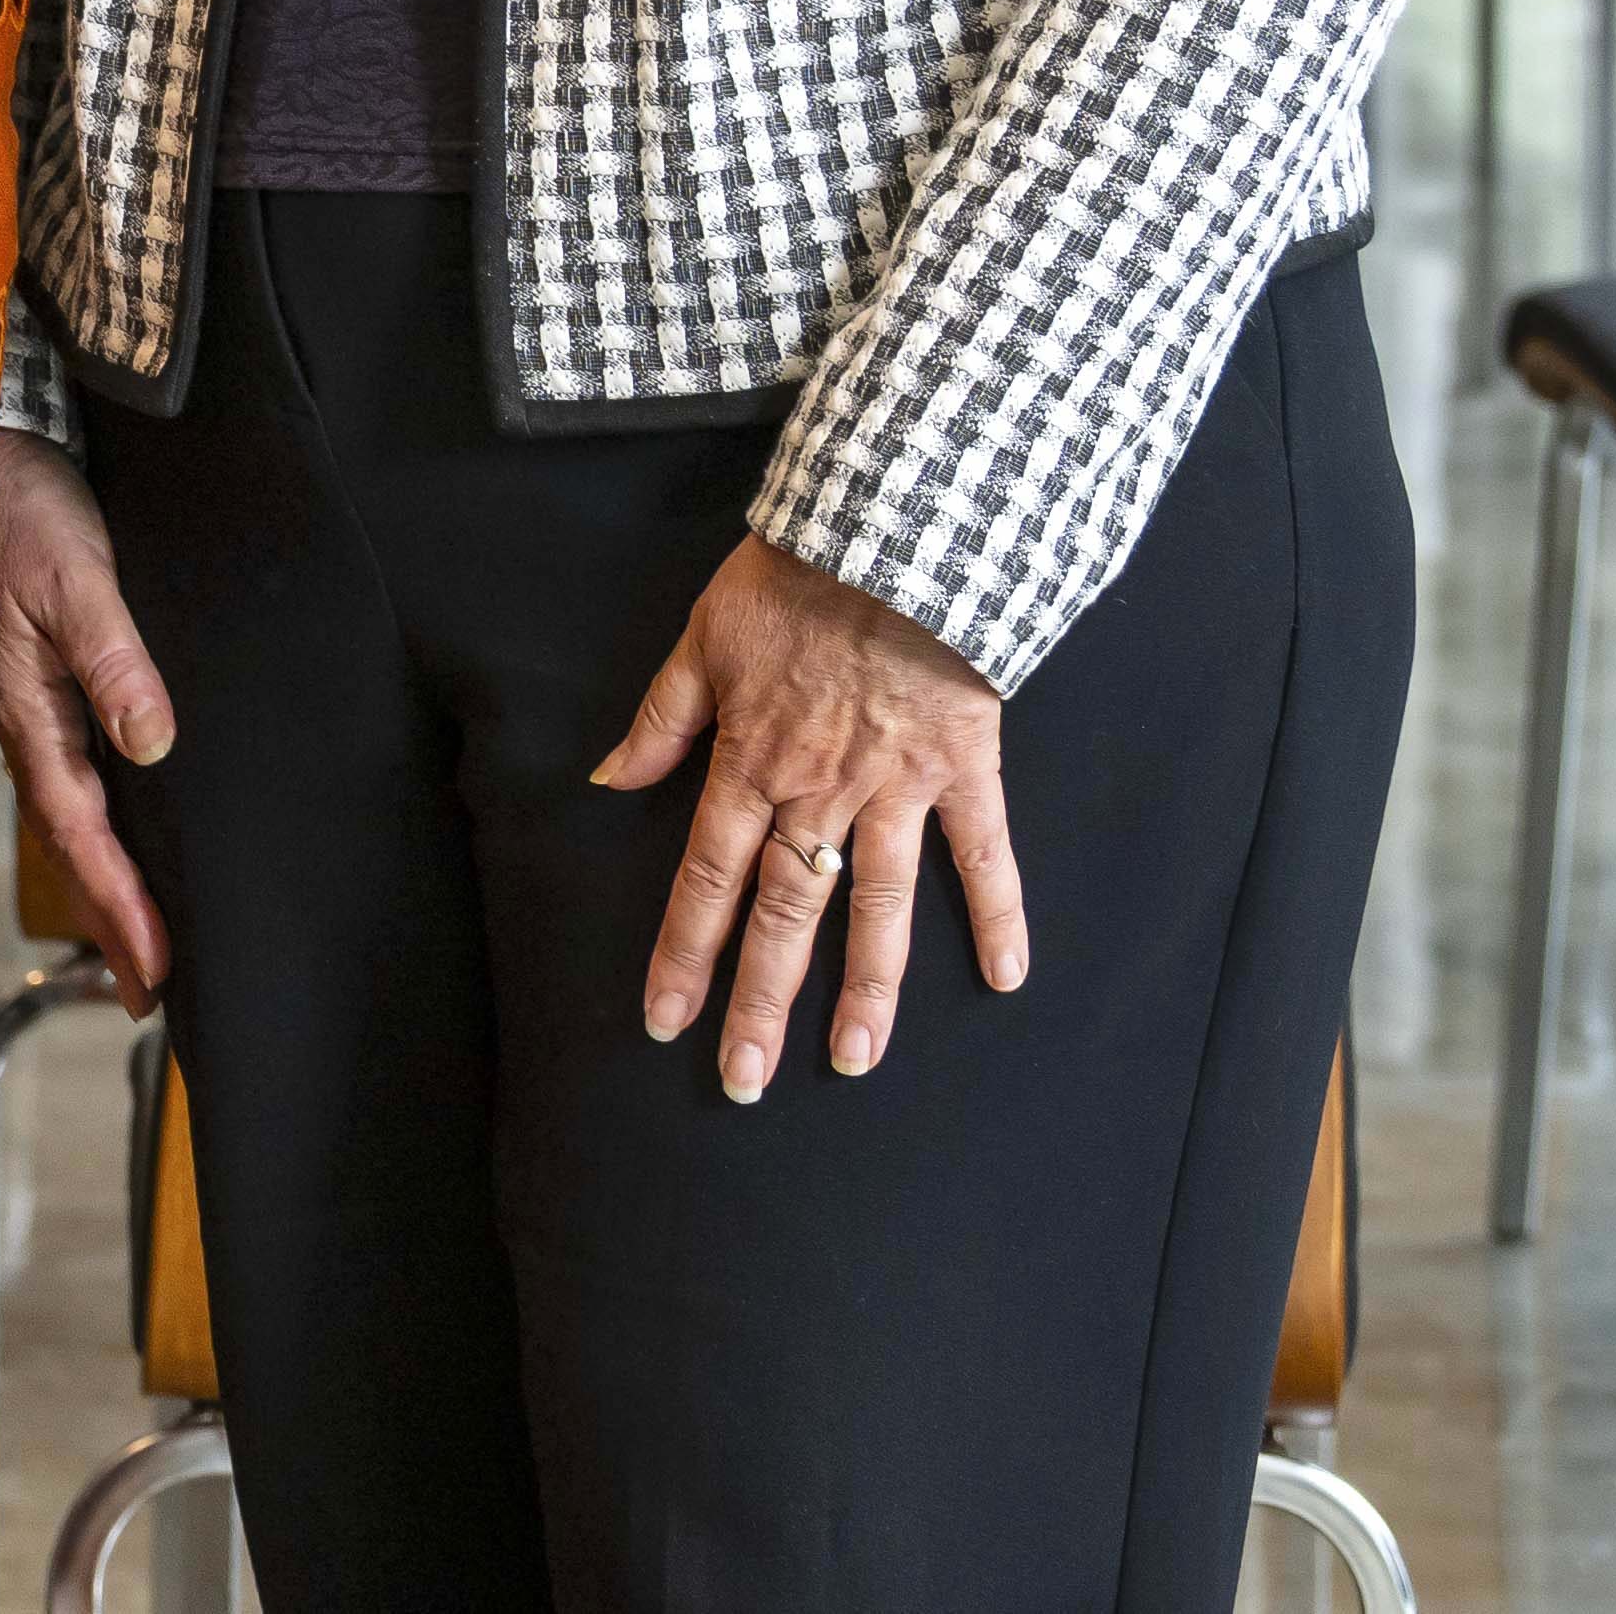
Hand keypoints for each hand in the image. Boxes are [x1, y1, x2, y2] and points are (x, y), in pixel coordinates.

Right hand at [0, 432, 175, 999]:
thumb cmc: (20, 508)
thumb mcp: (74, 577)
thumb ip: (113, 658)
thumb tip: (153, 743)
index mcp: (27, 710)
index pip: (79, 827)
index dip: (119, 902)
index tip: (157, 970)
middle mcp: (24, 723)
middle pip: (68, 843)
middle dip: (108, 920)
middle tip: (150, 997)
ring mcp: (26, 708)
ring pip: (68, 819)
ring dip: (102, 886)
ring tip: (138, 948)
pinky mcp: (38, 687)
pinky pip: (69, 784)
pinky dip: (94, 834)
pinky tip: (117, 846)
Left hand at [594, 532, 1022, 1095]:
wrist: (889, 535)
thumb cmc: (791, 582)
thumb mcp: (700, 640)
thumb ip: (660, 720)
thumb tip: (608, 777)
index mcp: (750, 765)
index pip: (707, 880)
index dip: (684, 952)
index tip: (665, 1019)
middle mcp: (819, 793)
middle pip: (785, 916)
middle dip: (761, 1002)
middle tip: (746, 1079)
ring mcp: (896, 790)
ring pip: (877, 909)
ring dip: (868, 991)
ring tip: (853, 1063)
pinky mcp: (963, 771)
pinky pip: (984, 856)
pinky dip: (998, 915)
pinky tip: (1007, 979)